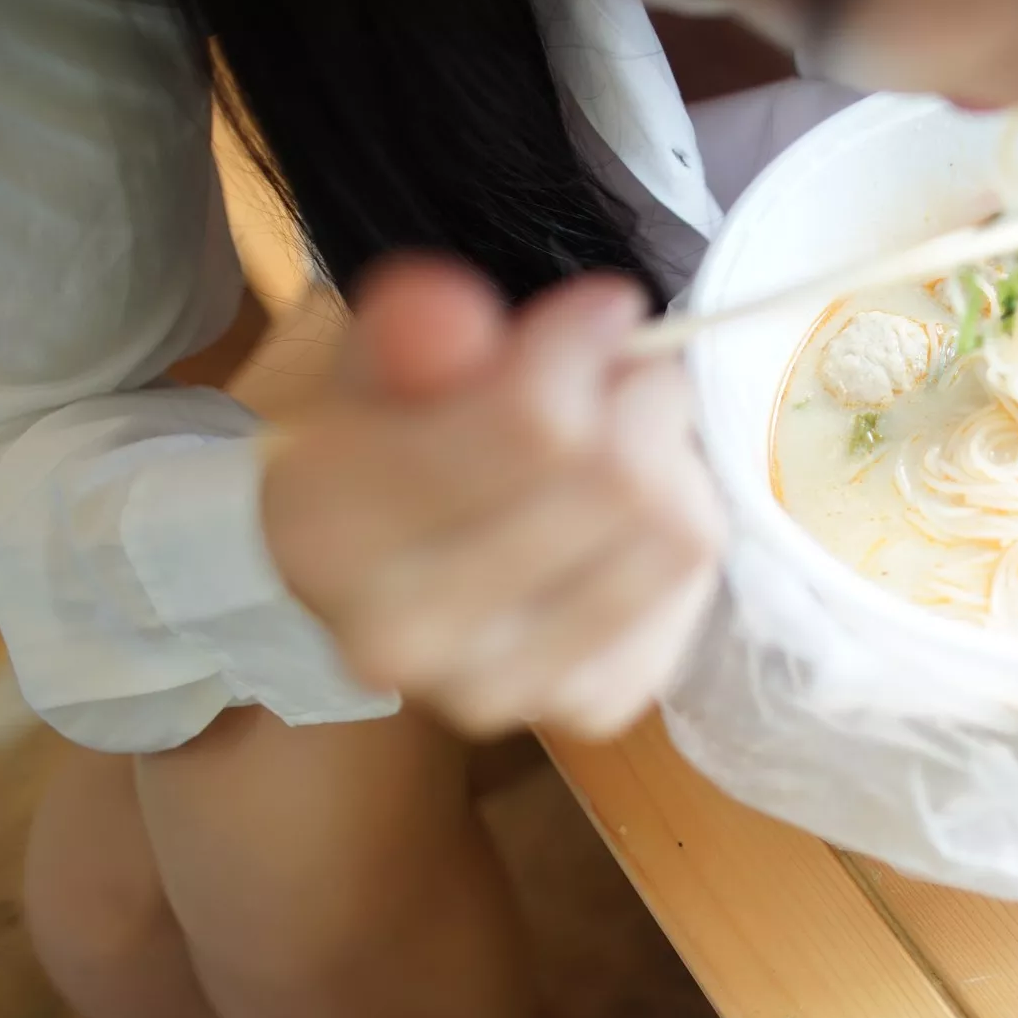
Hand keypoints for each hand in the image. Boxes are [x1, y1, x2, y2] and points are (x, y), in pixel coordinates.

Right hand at [261, 259, 723, 740]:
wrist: (387, 574)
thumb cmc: (391, 448)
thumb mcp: (386, 362)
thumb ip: (410, 330)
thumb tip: (452, 318)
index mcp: (328, 535)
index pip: (528, 428)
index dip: (583, 347)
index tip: (601, 308)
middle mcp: (405, 638)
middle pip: (613, 477)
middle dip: (636, 393)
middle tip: (625, 369)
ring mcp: (502, 691)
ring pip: (669, 531)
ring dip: (671, 456)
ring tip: (633, 432)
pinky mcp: (588, 709)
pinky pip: (689, 583)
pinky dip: (682, 524)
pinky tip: (633, 512)